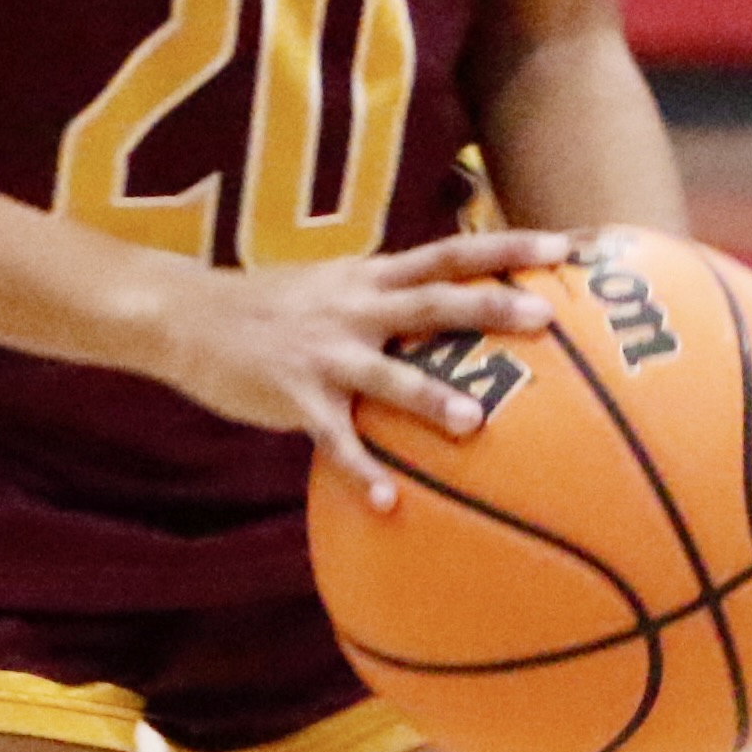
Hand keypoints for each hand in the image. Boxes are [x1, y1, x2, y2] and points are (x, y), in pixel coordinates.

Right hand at [140, 227, 573, 512]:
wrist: (186, 315)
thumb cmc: (275, 306)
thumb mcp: (337, 284)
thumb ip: (393, 294)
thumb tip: (463, 300)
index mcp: (372, 278)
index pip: (450, 252)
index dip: (507, 248)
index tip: (564, 247)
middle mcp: (355, 307)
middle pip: (433, 302)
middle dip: (488, 309)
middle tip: (544, 320)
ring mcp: (325, 352)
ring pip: (387, 373)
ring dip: (431, 396)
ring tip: (475, 422)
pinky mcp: (294, 396)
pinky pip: (335, 440)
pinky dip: (362, 471)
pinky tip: (390, 504)